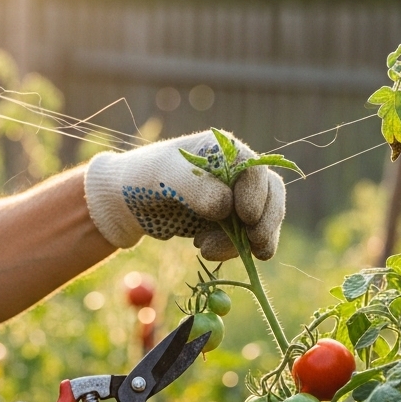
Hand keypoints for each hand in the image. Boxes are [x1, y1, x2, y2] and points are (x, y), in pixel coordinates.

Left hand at [84, 130, 285, 260]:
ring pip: (262, 220)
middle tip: (256, 248)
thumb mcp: (165, 177)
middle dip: (265, 223)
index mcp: (224, 150)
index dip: (257, 194)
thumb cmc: (144, 179)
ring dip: (245, 242)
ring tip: (206, 251)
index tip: (246, 217)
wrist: (130, 203)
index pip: (255, 170)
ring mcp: (237, 198)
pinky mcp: (231, 222)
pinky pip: (245, 238)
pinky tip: (204, 249)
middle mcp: (237, 172)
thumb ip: (196, 187)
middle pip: (271, 195)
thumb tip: (227, 206)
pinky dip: (232, 249)